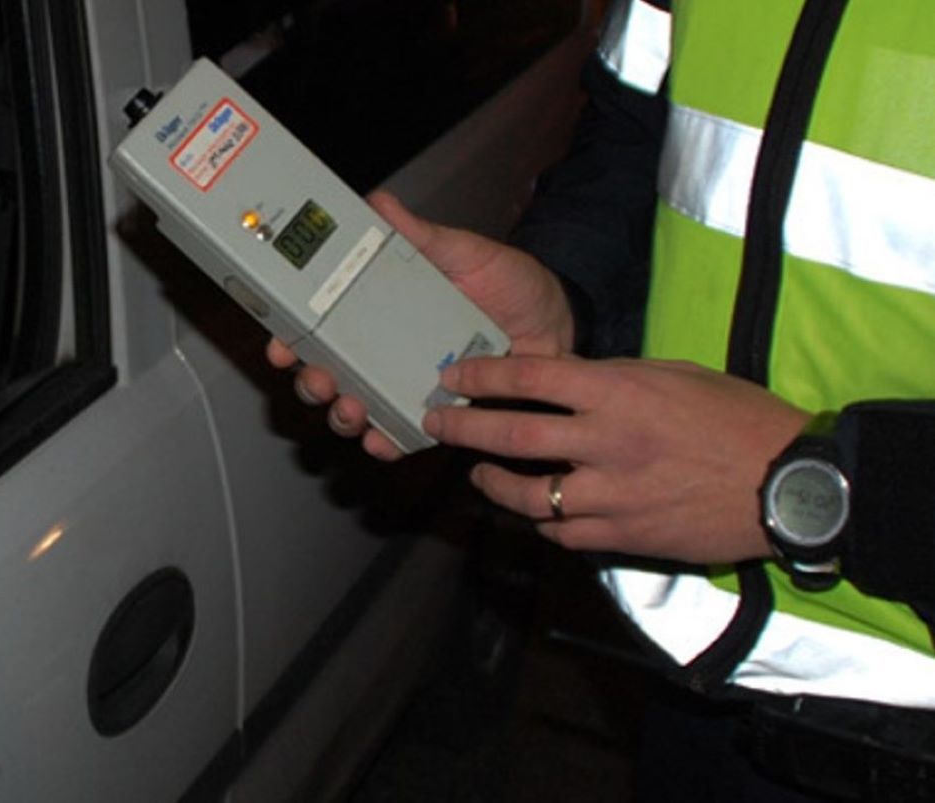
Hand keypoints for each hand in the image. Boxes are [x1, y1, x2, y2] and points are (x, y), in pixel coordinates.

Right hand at [267, 190, 576, 458]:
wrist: (557, 321)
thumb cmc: (507, 284)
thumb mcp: (462, 252)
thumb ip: (421, 235)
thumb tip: (379, 203)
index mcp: (378, 310)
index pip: (321, 326)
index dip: (291, 337)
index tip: (281, 343)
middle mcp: (383, 351)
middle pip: (326, 375)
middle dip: (310, 383)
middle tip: (320, 379)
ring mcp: (406, 386)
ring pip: (355, 410)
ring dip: (343, 416)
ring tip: (352, 409)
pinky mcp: (436, 416)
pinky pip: (400, 436)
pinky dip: (385, 443)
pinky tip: (382, 441)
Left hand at [423, 355, 810, 563]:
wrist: (786, 485)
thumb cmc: (738, 420)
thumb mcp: (677, 375)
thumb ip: (617, 379)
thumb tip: (572, 384)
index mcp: (620, 392)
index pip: (532, 377)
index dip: (484, 375)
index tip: (455, 376)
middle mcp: (605, 442)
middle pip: (513, 435)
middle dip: (464, 427)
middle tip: (437, 422)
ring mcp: (610, 495)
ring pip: (528, 495)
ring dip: (492, 483)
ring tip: (478, 474)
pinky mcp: (622, 536)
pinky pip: (563, 532)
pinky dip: (544, 521)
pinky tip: (535, 512)